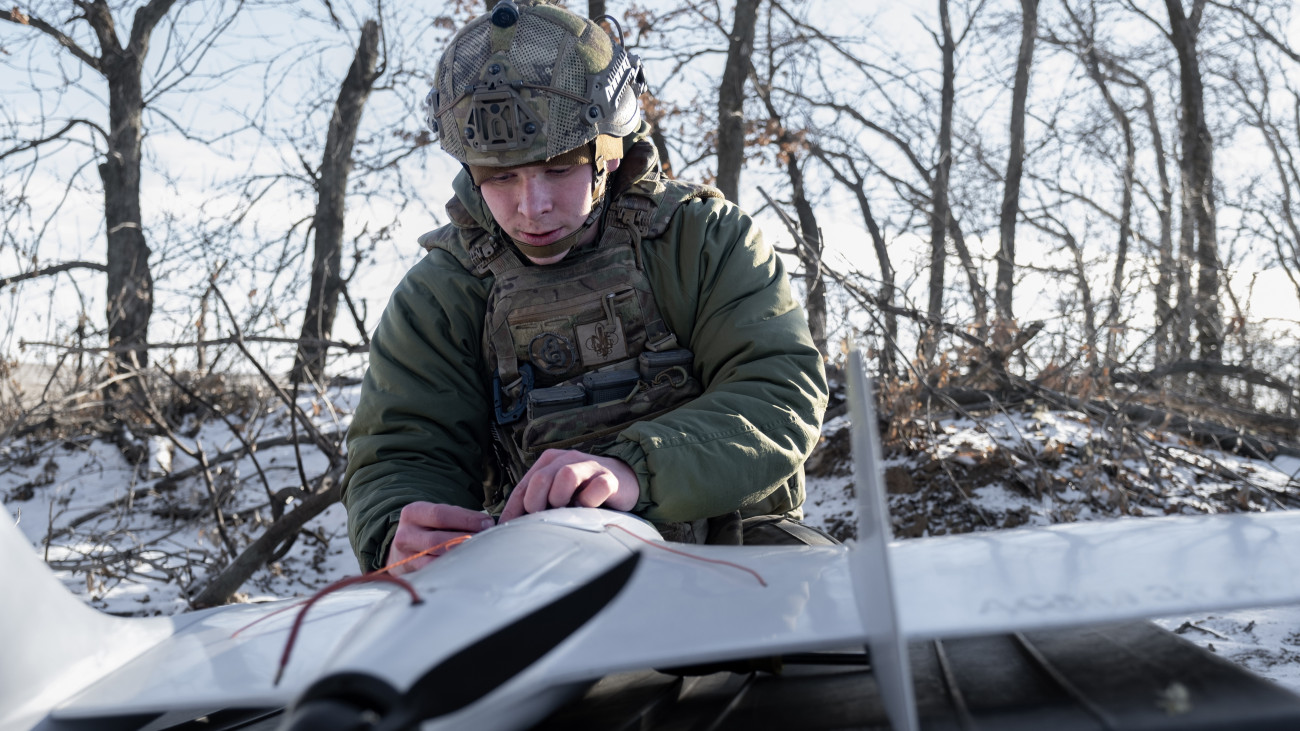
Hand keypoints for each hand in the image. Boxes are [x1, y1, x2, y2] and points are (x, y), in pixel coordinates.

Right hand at [385, 502, 494, 574]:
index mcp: (413, 513)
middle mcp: (405, 535)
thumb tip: (488, 525)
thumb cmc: (432, 528)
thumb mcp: (439, 516)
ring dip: (461, 558)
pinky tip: (468, 567)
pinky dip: (452, 571)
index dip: (467, 519)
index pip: (441, 515)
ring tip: (480, 554)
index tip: (487, 523)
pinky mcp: (411, 574)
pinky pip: (434, 574)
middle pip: (438, 541)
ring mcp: (405, 557)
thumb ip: (460, 517)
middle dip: (466, 541)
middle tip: (487, 541)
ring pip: (436, 560)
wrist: (406, 547)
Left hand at [499, 449, 638, 522]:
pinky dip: (591, 501)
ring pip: (567, 476)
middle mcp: (567, 460)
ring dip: (562, 497)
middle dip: (536, 503)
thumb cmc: (585, 490)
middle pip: (540, 479)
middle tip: (543, 517)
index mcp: (549, 462)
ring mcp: (589, 467)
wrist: (625, 478)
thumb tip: (511, 526)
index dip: (514, 510)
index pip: (523, 487)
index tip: (508, 529)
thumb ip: (538, 504)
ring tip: (568, 509)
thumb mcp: (558, 494)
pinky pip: (598, 487)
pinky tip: (590, 509)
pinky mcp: (610, 478)